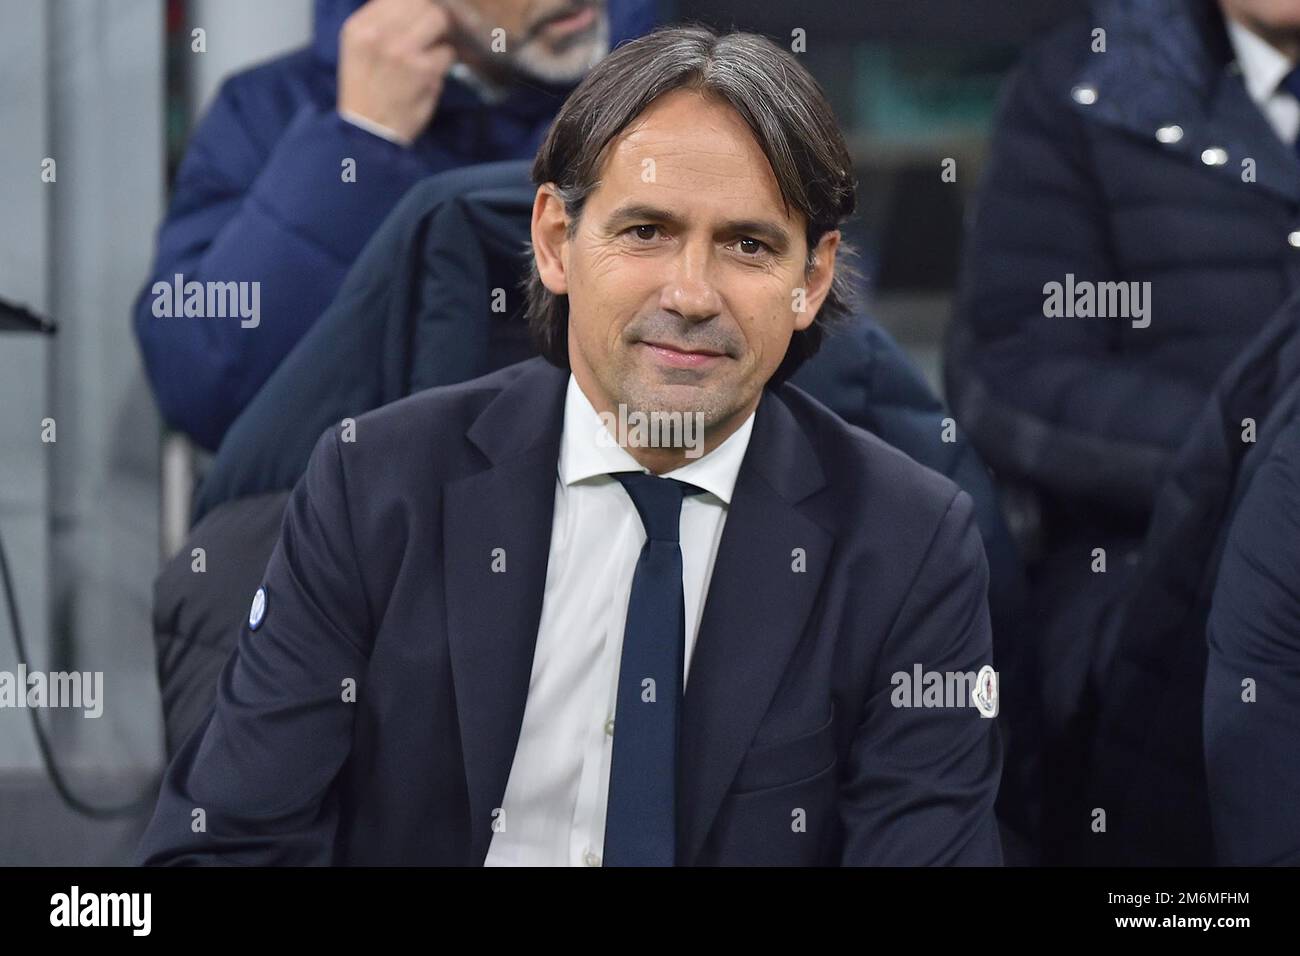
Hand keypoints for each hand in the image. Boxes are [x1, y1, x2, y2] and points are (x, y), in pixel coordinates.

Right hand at [338, 0, 456, 144]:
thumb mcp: (359, 49)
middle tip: (430, 32)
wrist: (369, 132)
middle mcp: (378, 34)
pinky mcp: (424, 70)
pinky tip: (431, 72)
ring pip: (437, 18)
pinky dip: (444, 60)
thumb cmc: (366, 90)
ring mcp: (402, 50)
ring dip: (439, 35)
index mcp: (359, 27)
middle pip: (421, 2)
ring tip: (430, 50)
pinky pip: (447, 51)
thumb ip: (381, 22)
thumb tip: (413, 3)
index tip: (418, 16)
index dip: (414, 4)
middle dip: (429, 16)